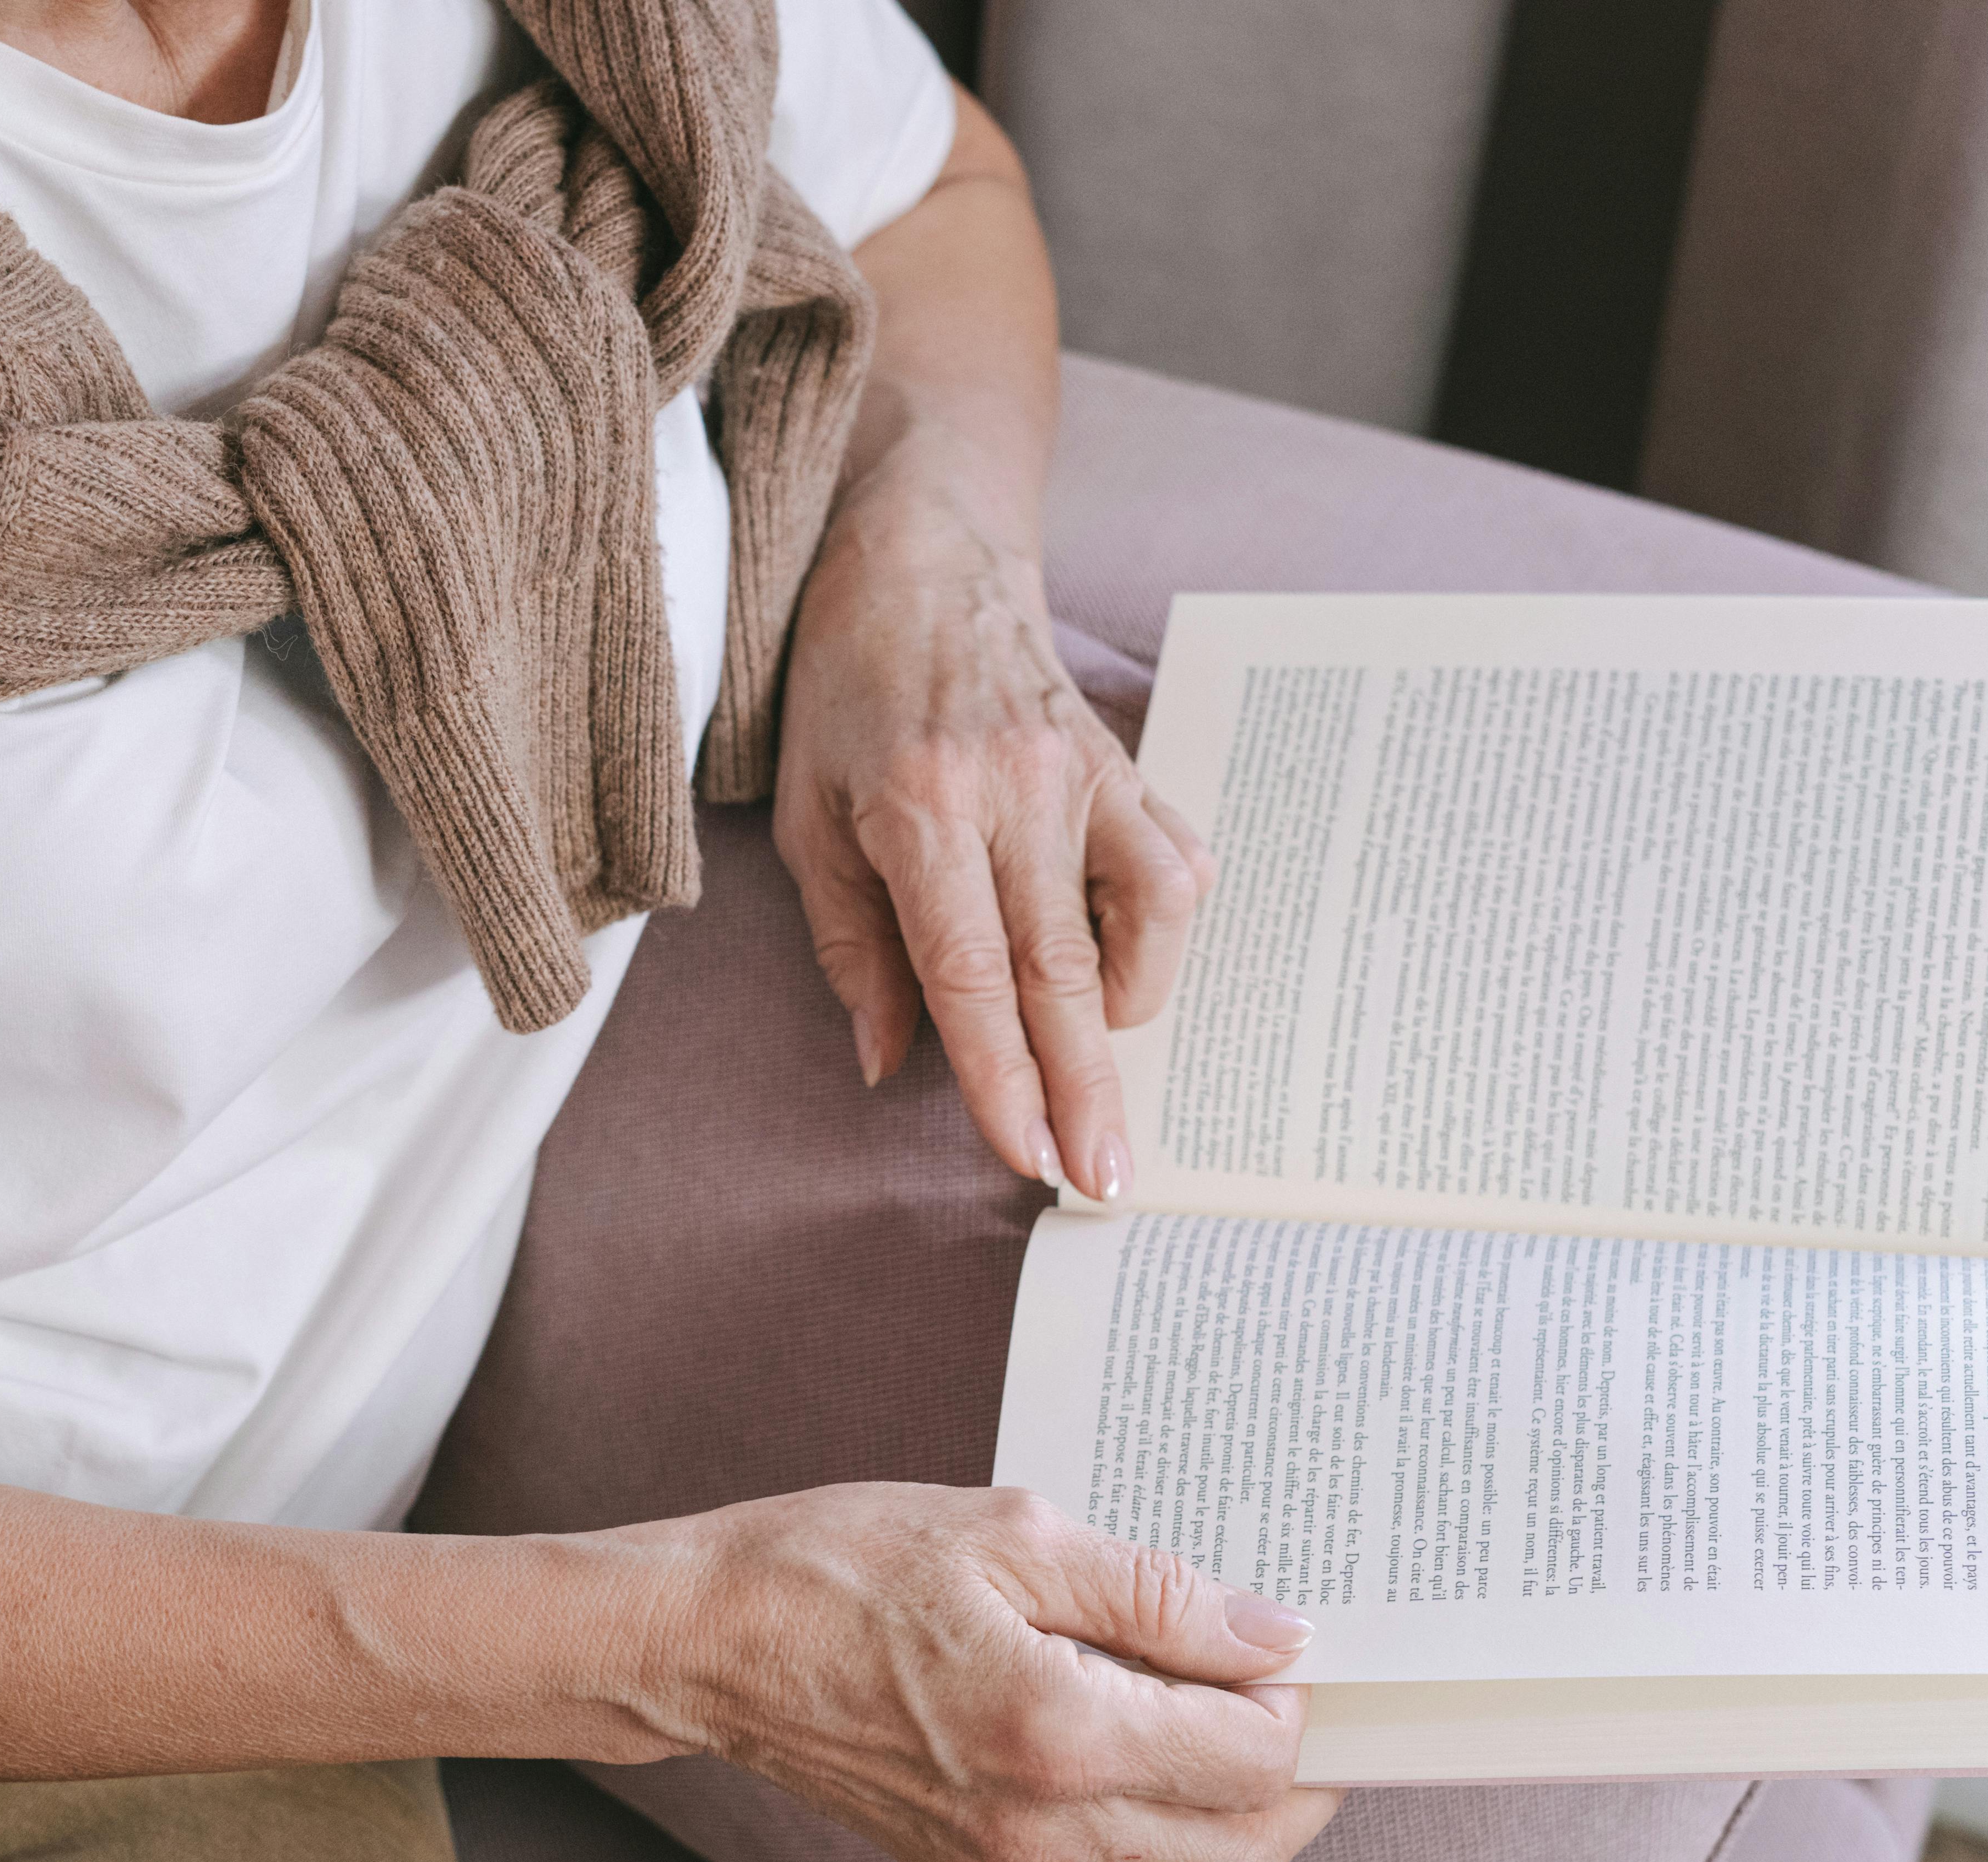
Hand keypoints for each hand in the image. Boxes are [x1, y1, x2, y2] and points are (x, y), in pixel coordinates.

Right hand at [633, 1483, 1339, 1861]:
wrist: (702, 1643)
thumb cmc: (838, 1566)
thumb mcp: (1009, 1534)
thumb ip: (1154, 1594)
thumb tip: (1274, 1637)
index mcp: (1057, 1733)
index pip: (1253, 1760)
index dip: (1298, 1701)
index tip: (1286, 1639)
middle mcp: (1038, 1826)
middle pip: (1242, 1852)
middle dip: (1299, 1783)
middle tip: (1296, 1696)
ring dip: (1224, 1804)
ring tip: (1209, 1702)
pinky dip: (1148, 1817)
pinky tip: (1122, 1729)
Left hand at [775, 467, 1207, 1203]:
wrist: (923, 555)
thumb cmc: (846, 690)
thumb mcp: (810, 819)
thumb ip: (851, 947)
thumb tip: (888, 1064)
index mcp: (921, 810)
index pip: (974, 977)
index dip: (1005, 1079)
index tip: (1029, 1158)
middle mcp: (1016, 792)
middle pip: (1065, 972)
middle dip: (1087, 1090)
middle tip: (1106, 1181)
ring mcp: (1086, 771)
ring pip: (1148, 918)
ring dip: (1129, 1009)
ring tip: (1096, 1055)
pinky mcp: (1128, 759)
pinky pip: (1177, 864)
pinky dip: (1162, 931)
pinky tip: (1123, 959)